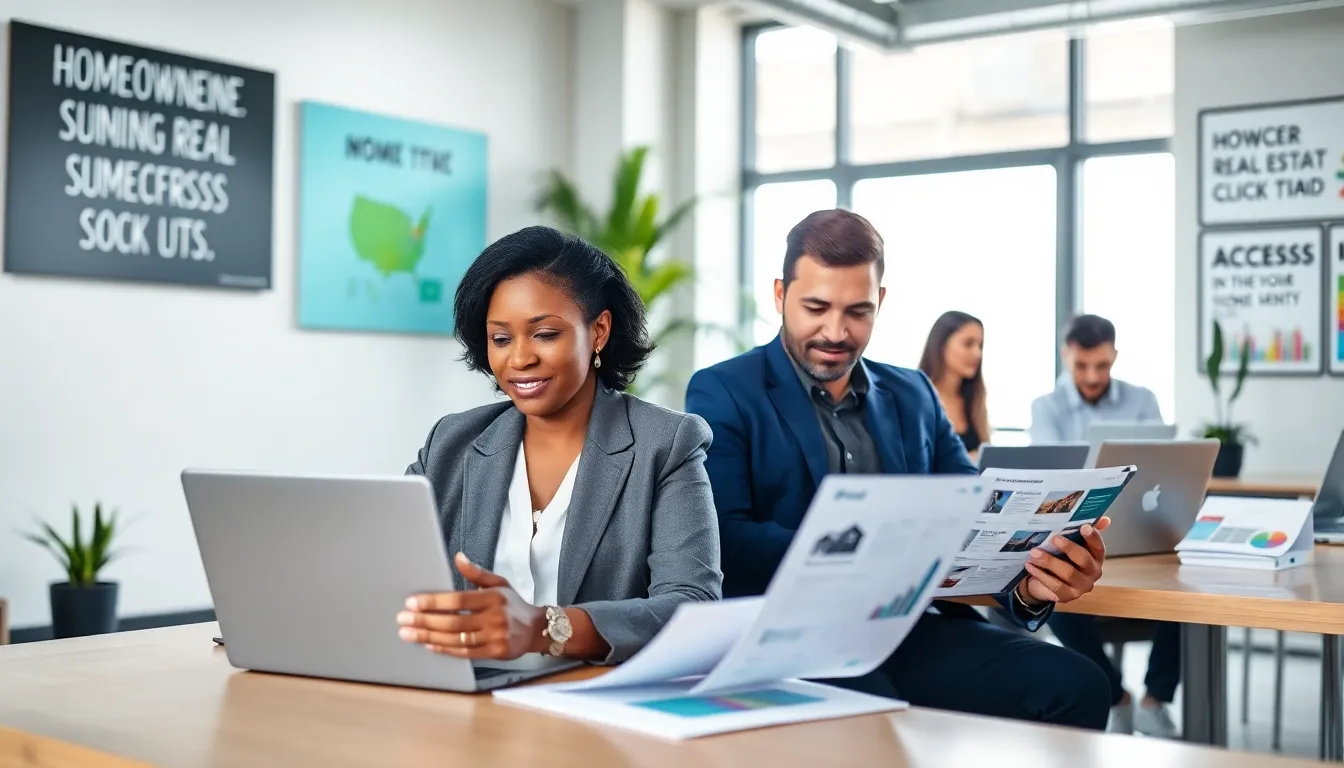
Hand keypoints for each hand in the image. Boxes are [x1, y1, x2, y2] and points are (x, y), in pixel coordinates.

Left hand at [396, 552, 546, 659]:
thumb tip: (457, 557)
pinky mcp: (495, 653)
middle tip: (402, 619)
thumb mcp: (499, 583)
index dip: (433, 602)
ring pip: (456, 638)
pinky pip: (465, 652)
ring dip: (429, 636)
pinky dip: (445, 649)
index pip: (457, 600)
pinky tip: (429, 645)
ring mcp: (495, 637)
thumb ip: (476, 572)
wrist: (536, 629)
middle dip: (424, 621)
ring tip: (408, 634)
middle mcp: (495, 617)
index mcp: (493, 597)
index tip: (411, 602)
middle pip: (453, 621)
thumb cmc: (513, 604)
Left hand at [1016, 517, 1109, 605]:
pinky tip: (1030, 565)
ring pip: (1068, 572)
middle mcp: (1093, 572)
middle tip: (1054, 539)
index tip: (1084, 527)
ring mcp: (1082, 586)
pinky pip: (1055, 585)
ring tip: (1034, 552)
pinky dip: (1041, 574)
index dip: (1093, 537)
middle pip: (1084, 559)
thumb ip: (1080, 531)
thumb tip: (1105, 519)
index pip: (1098, 546)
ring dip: (1049, 561)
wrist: (1044, 581)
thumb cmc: (1060, 557)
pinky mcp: (1068, 596)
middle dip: (1069, 548)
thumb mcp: (1069, 543)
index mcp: (1096, 557)